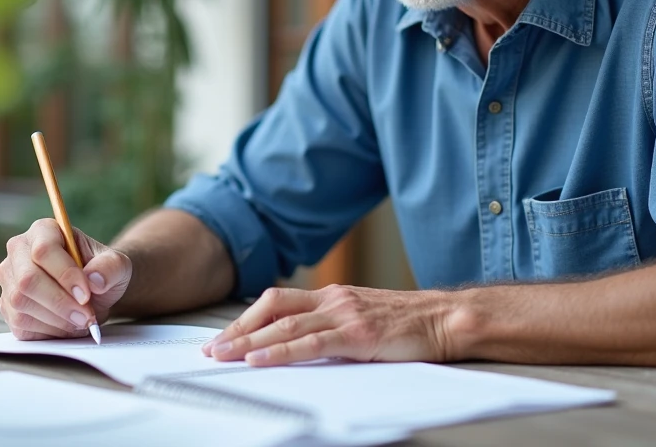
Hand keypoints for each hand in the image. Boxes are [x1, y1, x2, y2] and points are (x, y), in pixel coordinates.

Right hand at [0, 218, 131, 339]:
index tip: (86, 295)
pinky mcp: (7, 307)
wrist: (93, 291)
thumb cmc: (102, 271)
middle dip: (60, 303)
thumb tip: (95, 280)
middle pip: (27, 280)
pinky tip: (66, 325)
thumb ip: (111, 267)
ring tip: (81, 320)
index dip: (64, 275)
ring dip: (55, 319)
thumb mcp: (117, 264)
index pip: (44, 250)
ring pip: (21, 304)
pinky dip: (47, 330)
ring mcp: (9, 279)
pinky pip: (20, 323)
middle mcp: (19, 251)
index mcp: (44, 230)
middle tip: (86, 316)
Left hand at [201, 285, 459, 366]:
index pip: (277, 301)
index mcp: (333, 295)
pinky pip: (310, 343)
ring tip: (223, 356)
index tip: (223, 337)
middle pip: (272, 308)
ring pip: (285, 325)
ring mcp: (345, 315)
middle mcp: (333, 300)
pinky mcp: (358, 335)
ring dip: (249, 342)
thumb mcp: (363, 318)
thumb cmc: (409, 324)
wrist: (445, 318)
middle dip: (238, 329)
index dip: (247, 319)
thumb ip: (333, 326)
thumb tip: (299, 344)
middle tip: (211, 349)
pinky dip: (280, 351)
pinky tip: (260, 360)